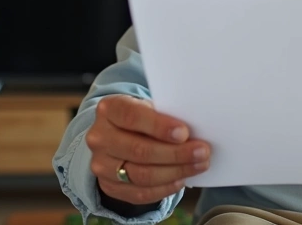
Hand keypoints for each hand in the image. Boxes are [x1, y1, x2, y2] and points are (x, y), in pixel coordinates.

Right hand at [85, 94, 211, 205]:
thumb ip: (164, 115)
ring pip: (142, 174)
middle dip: (176, 153)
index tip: (184, 132)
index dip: (159, 126)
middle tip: (202, 152)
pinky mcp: (109, 186)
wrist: (117, 135)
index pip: (132, 117)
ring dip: (175, 171)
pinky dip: (164, 188)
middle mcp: (99, 137)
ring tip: (198, 165)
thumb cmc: (141, 117)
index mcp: (109, 109)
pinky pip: (140, 193)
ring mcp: (101, 164)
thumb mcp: (148, 107)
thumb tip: (194, 131)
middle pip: (140, 150)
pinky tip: (181, 179)